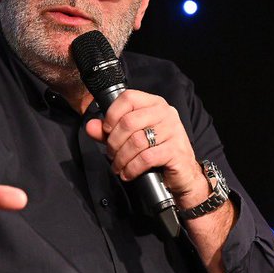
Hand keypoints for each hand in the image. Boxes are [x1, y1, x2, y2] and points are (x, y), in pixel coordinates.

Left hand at [84, 90, 205, 207]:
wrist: (183, 174)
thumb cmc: (156, 152)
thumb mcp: (130, 138)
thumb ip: (109, 131)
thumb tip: (90, 126)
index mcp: (154, 104)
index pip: (128, 98)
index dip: (112, 114)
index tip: (106, 130)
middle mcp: (166, 113)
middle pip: (129, 122)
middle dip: (114, 142)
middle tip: (111, 154)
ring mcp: (174, 131)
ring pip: (136, 141)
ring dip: (121, 158)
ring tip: (118, 166)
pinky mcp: (176, 151)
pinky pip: (146, 158)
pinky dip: (131, 168)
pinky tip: (127, 173)